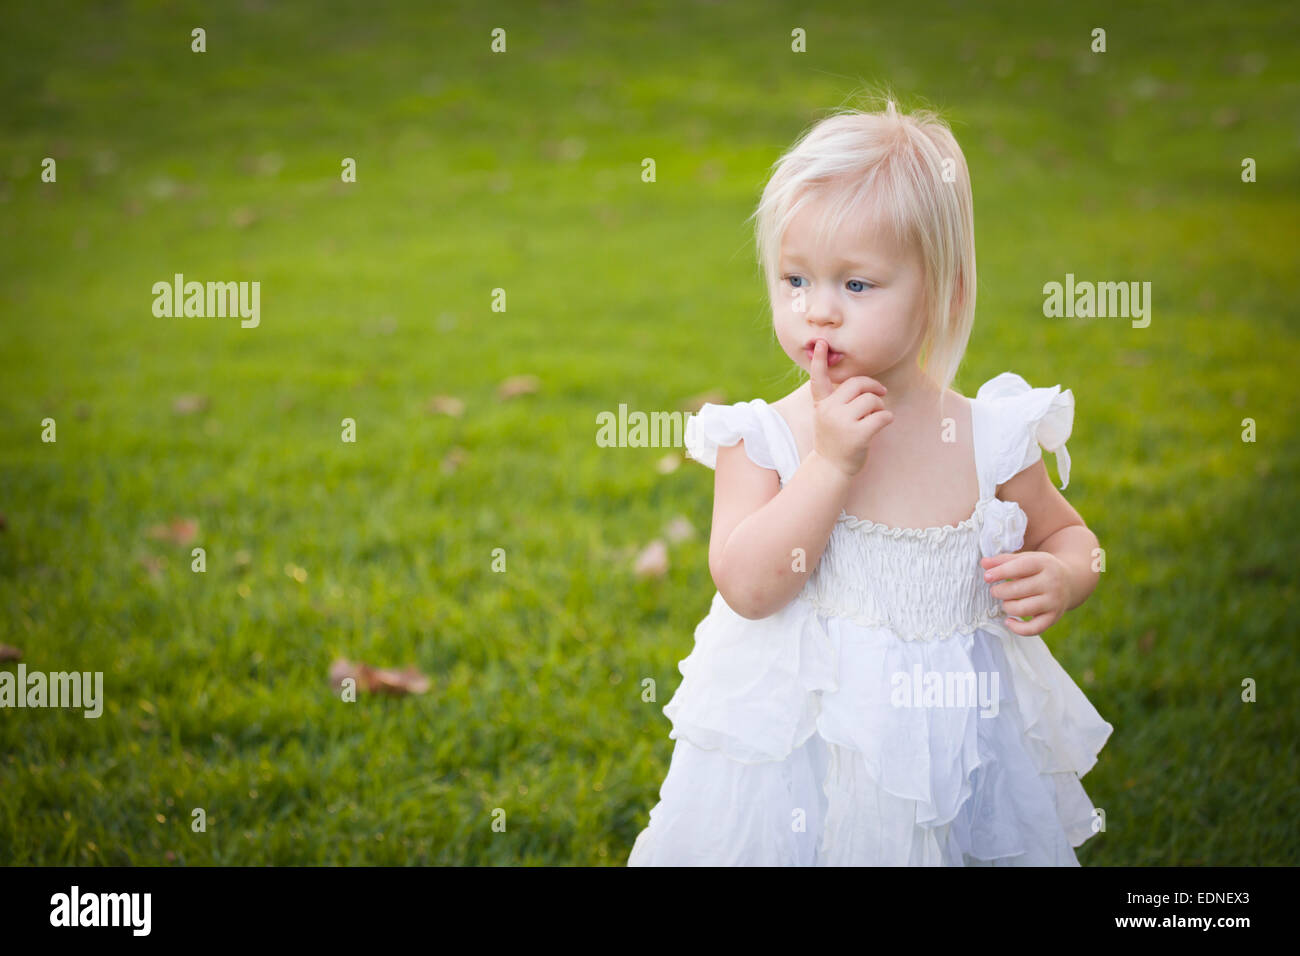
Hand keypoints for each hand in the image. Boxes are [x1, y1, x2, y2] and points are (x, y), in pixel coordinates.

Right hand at [808, 339, 892, 476]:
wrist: (830, 468)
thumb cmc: (834, 439)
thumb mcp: (827, 417)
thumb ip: (836, 399)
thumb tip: (862, 383)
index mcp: (822, 404)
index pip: (819, 378)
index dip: (820, 360)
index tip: (822, 342)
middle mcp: (829, 410)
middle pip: (857, 384)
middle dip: (874, 388)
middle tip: (881, 393)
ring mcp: (842, 422)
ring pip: (872, 400)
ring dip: (880, 406)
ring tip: (876, 416)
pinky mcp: (857, 435)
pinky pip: (882, 416)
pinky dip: (887, 418)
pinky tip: (884, 423)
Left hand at [980, 551, 1071, 635]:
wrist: (1069, 581)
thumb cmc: (1040, 569)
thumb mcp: (1026, 558)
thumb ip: (1004, 560)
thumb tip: (984, 563)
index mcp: (1044, 563)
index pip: (1020, 567)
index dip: (1001, 572)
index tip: (987, 576)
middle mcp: (1051, 583)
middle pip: (1018, 590)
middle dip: (1000, 591)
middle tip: (995, 591)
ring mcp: (1054, 602)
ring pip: (1022, 609)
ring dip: (1007, 606)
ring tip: (1005, 601)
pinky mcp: (1053, 618)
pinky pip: (1033, 629)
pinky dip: (1017, 628)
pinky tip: (1008, 621)